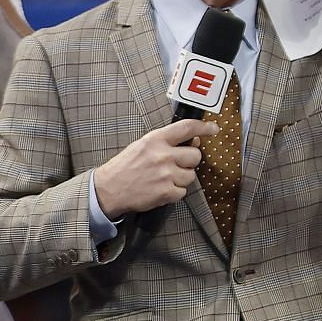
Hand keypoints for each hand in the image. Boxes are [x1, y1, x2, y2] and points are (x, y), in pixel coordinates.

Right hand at [93, 119, 215, 217]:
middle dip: (190, 161)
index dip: (203, 127)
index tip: (213, 128)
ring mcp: (165, 175)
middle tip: (177, 164)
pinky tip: (162, 189)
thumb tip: (194, 141)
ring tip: (165, 178)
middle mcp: (163, 155)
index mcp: (156, 140)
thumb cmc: (126, 166)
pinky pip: (183, 192)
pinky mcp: (166, 193)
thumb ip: (167, 142)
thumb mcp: (143, 145)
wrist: (109, 189)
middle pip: (195, 156)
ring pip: (191, 176)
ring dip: (182, 178)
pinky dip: (175, 192)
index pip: (186, 128)